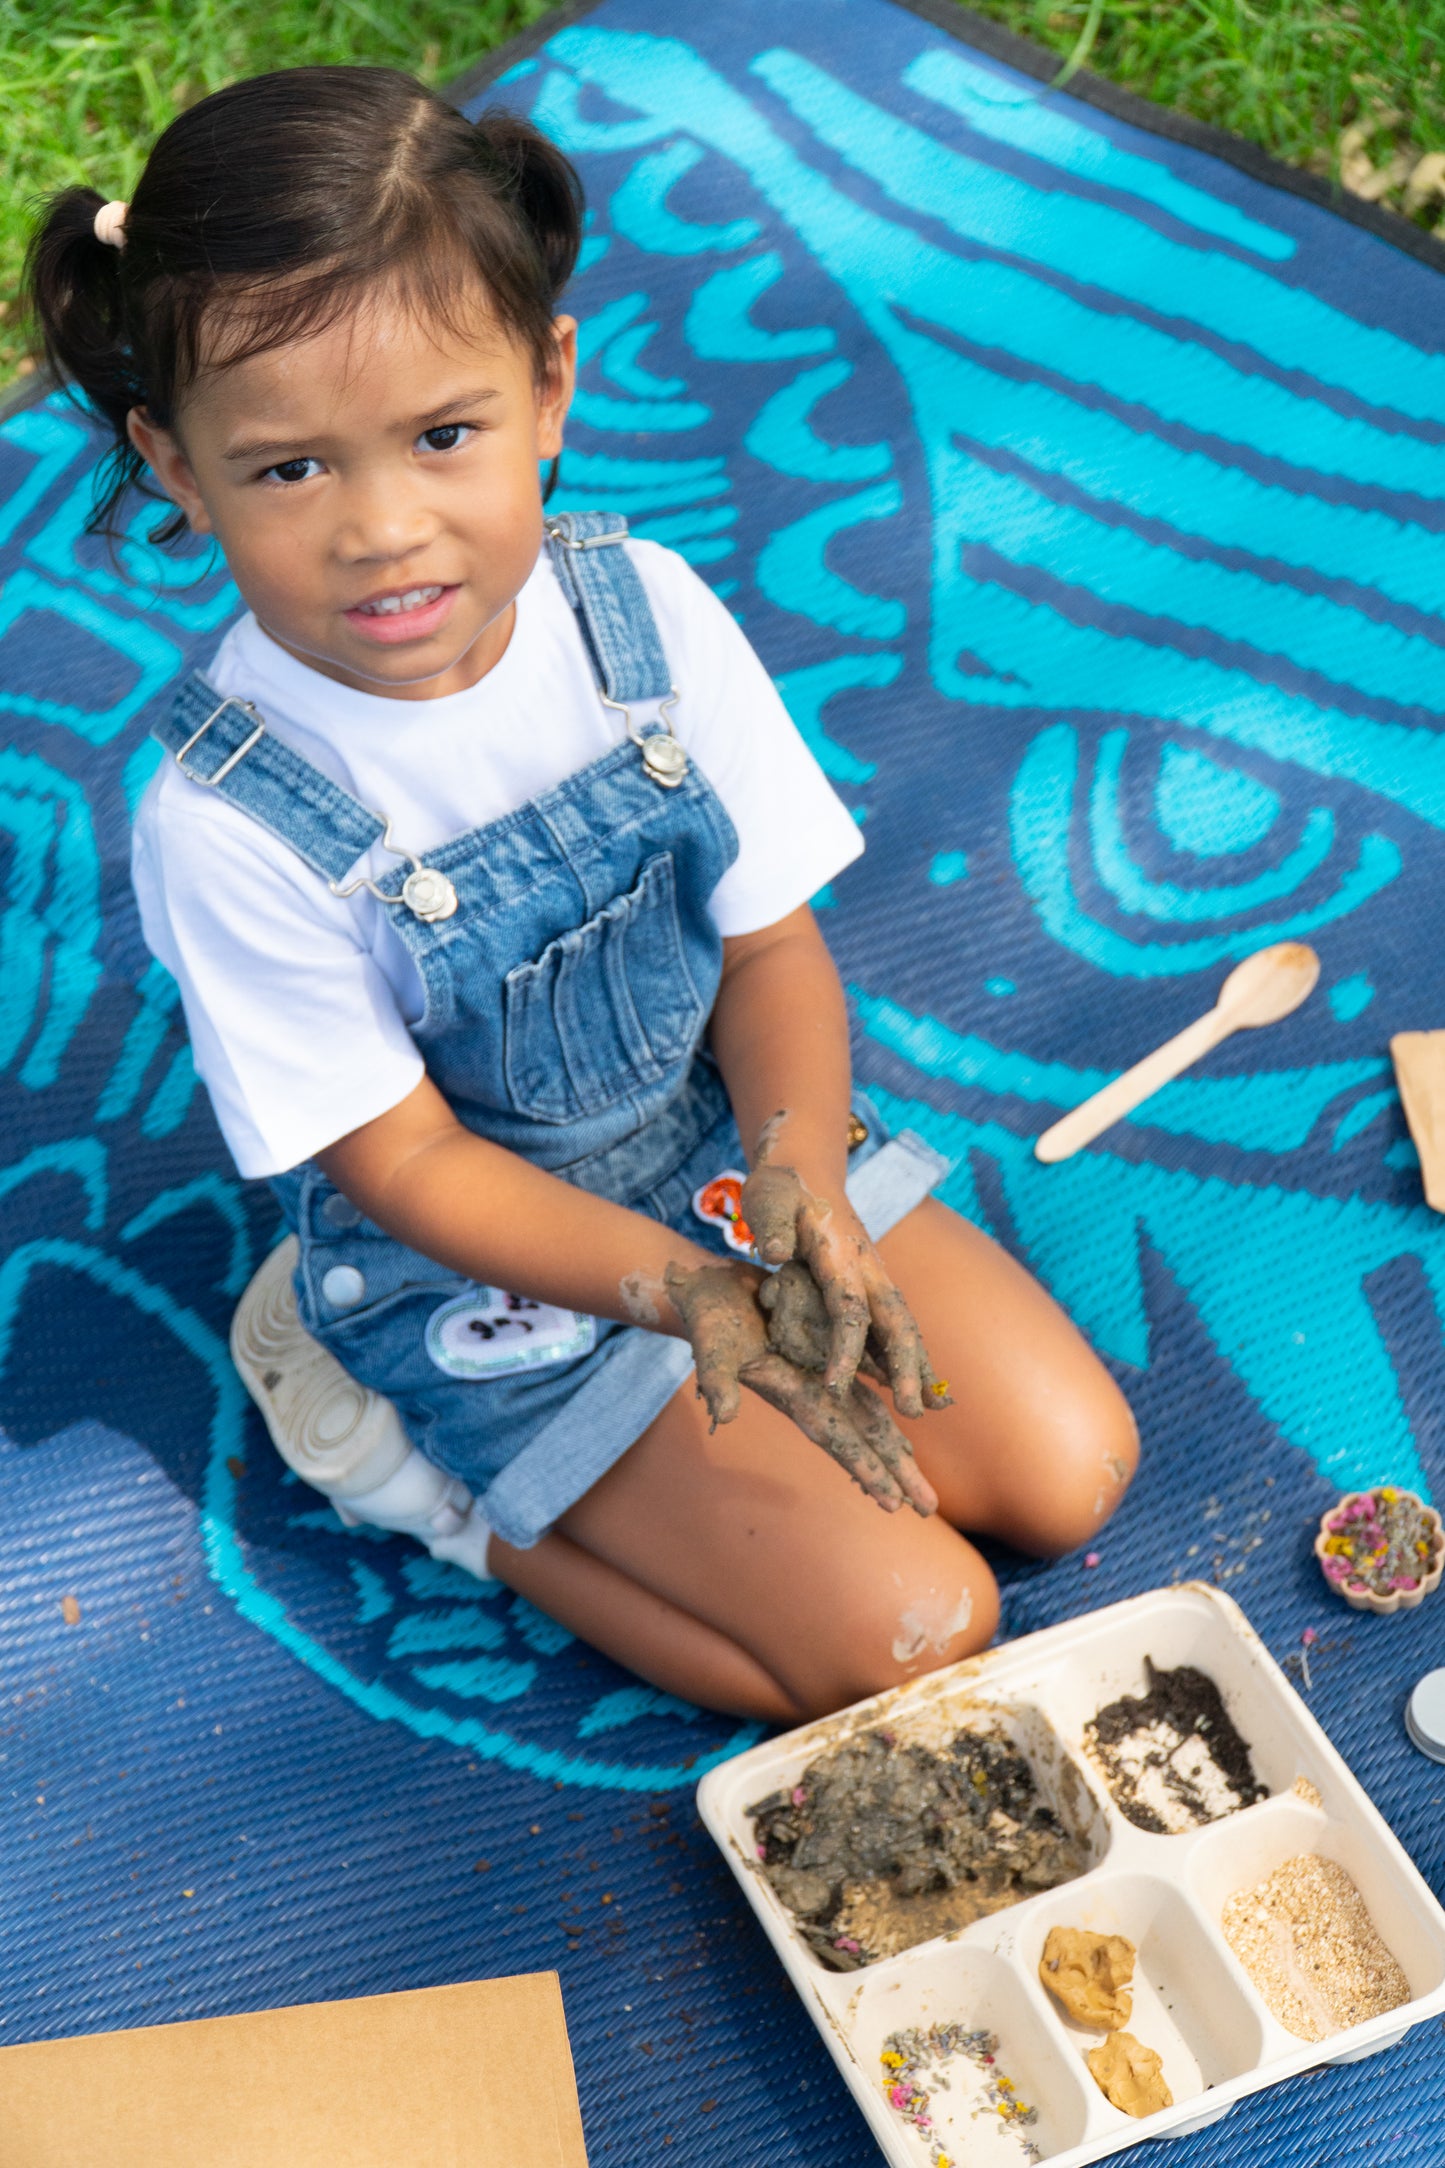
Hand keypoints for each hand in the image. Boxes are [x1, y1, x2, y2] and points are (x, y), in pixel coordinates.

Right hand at [663, 1261, 936, 1515]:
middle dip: (895, 1471)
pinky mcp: (825, 1351)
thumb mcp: (712, 1345)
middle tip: (929, 1508)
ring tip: (920, 1482)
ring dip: (895, 1449)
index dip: (864, 1465)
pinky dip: (885, 1410)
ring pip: (869, 1416)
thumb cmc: (707, 1316)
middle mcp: (811, 1392)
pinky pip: (864, 1387)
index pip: (836, 1436)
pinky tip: (904, 1425)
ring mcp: (818, 1376)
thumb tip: (724, 1415)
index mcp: (791, 1393)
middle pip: (863, 1436)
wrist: (706, 1290)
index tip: (893, 1501)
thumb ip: (717, 1381)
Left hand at [740, 1159, 950, 1413]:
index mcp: (840, 1252)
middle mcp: (867, 1268)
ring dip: (918, 1365)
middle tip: (915, 1410)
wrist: (804, 1170)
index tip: (836, 1387)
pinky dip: (908, 1354)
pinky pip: (892, 1325)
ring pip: (902, 1326)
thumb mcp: (767, 1199)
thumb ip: (771, 1225)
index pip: (848, 1307)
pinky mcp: (870, 1285)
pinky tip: (916, 1382)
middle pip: (895, 1321)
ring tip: (934, 1407)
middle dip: (907, 1366)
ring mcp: (874, 1277)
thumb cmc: (781, 1189)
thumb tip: (774, 1252)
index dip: (844, 1349)